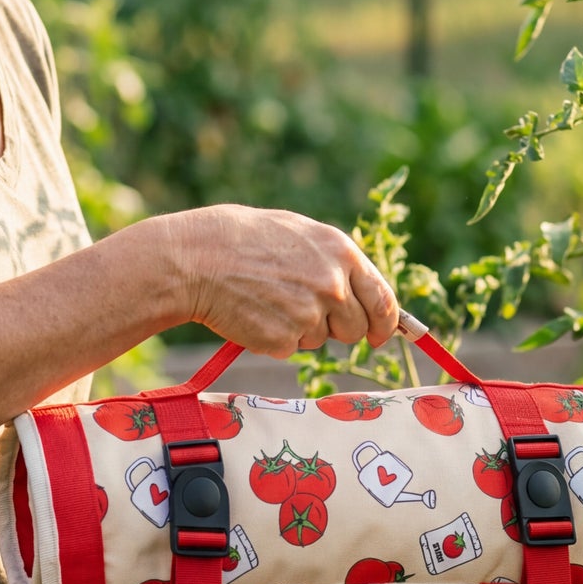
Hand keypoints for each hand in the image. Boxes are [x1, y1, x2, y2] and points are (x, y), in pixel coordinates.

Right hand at [169, 205, 397, 356]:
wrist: (197, 259)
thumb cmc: (245, 240)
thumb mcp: (301, 234)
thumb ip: (336, 262)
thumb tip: (364, 293)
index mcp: (342, 253)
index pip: (383, 300)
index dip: (386, 323)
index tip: (379, 335)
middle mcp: (333, 285)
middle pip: (356, 328)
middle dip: (338, 328)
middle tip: (305, 313)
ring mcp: (310, 314)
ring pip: (321, 340)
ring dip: (302, 330)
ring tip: (270, 300)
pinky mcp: (285, 340)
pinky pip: (290, 349)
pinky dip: (275, 338)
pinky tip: (255, 313)